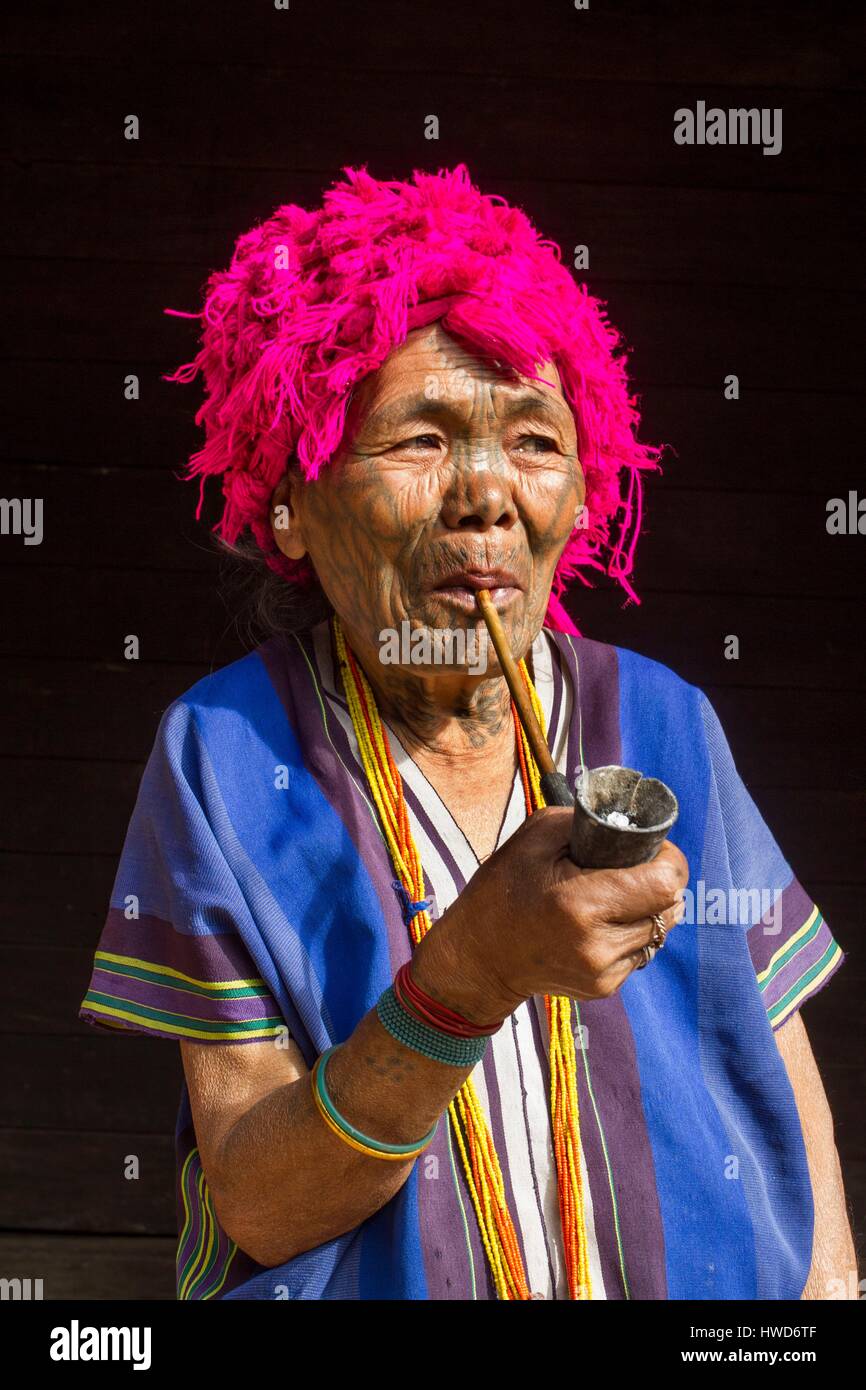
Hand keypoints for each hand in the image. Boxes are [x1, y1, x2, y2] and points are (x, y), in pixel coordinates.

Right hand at [412, 805, 687, 1024]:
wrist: (477, 957)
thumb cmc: (503, 887)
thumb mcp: (537, 837)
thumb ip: (591, 825)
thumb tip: (637, 828)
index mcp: (580, 904)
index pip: (664, 883)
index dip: (669, 860)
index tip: (653, 849)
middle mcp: (597, 945)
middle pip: (670, 908)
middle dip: (660, 882)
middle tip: (633, 867)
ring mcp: (602, 972)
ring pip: (660, 930)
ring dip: (648, 909)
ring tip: (612, 896)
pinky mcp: (603, 987)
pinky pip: (640, 950)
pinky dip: (630, 932)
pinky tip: (599, 923)